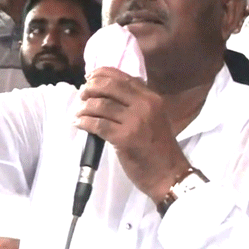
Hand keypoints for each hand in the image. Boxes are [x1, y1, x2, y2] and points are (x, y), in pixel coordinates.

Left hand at [75, 67, 190, 203]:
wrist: (168, 174)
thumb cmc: (160, 148)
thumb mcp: (154, 117)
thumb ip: (136, 103)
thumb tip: (107, 92)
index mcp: (151, 98)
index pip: (123, 77)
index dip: (102, 73)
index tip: (90, 76)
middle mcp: (144, 105)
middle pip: (109, 87)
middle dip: (90, 88)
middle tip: (82, 94)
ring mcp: (134, 121)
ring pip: (100, 105)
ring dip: (84, 107)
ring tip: (79, 111)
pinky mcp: (124, 138)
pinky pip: (98, 125)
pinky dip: (84, 122)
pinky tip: (79, 123)